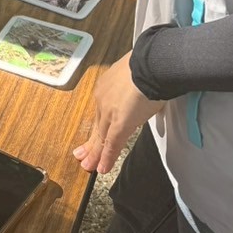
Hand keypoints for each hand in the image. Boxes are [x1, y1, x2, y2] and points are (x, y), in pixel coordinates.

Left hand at [74, 53, 163, 174]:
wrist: (151, 64)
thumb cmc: (150, 65)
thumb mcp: (138, 75)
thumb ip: (138, 86)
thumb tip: (149, 91)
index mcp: (107, 86)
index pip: (102, 111)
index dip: (98, 124)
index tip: (94, 134)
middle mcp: (103, 99)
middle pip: (97, 125)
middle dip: (90, 142)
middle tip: (81, 155)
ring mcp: (109, 112)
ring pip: (101, 137)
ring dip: (95, 154)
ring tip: (88, 165)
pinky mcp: (119, 123)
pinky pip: (111, 144)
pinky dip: (106, 157)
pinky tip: (101, 168)